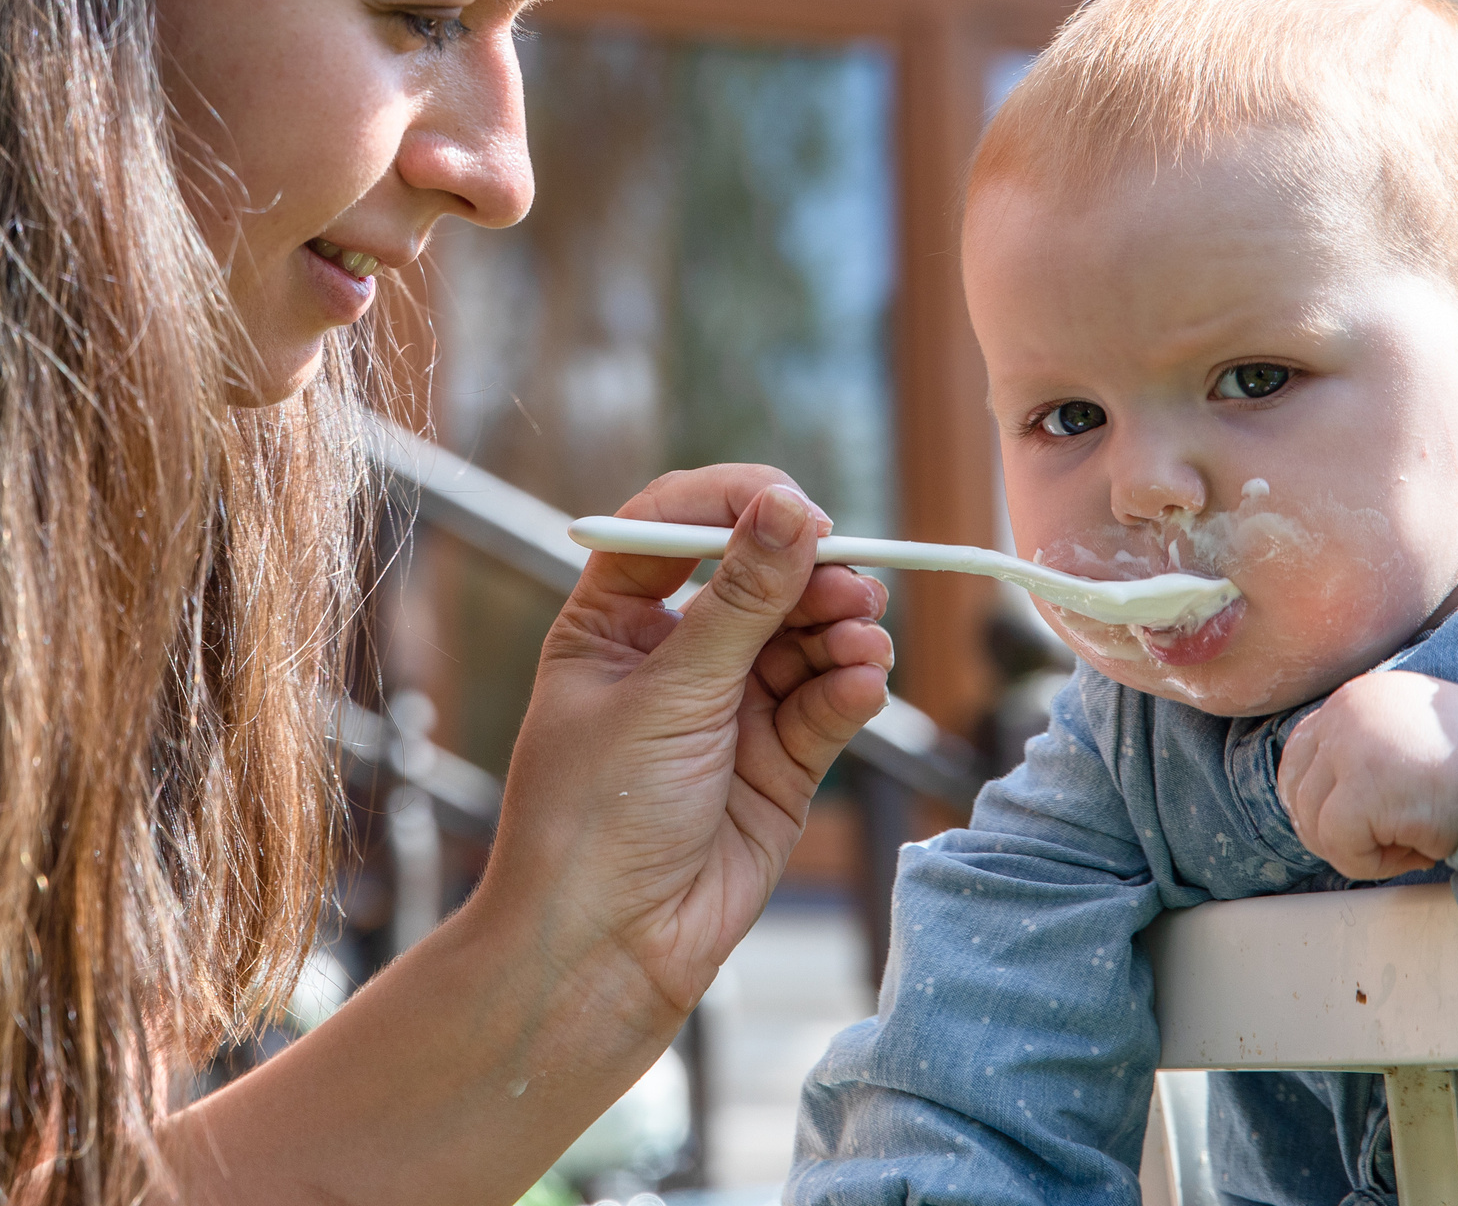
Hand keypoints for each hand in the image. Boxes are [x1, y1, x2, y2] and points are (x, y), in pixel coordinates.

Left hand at [477, 466, 893, 1018]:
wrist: (604, 953)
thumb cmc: (595, 817)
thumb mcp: (666, 695)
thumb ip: (740, 603)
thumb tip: (791, 510)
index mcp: (613, 621)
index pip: (679, 526)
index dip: (736, 505)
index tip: (794, 507)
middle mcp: (675, 655)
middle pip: (759, 578)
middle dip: (808, 573)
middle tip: (848, 582)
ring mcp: (731, 709)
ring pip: (805, 637)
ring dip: (841, 628)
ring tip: (862, 640)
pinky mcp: (779, 762)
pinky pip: (827, 703)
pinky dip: (851, 686)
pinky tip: (862, 685)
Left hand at [1275, 672, 1457, 879]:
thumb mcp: (1408, 738)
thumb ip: (1364, 751)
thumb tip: (1319, 800)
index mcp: (1354, 699)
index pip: (1300, 752)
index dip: (1314, 797)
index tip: (1345, 825)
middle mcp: (1344, 712)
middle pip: (1298, 788)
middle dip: (1330, 829)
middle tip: (1379, 846)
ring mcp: (1350, 745)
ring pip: (1315, 821)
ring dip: (1358, 848)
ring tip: (1410, 845)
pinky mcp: (1365, 785)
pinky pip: (1339, 843)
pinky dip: (1371, 863)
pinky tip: (1415, 854)